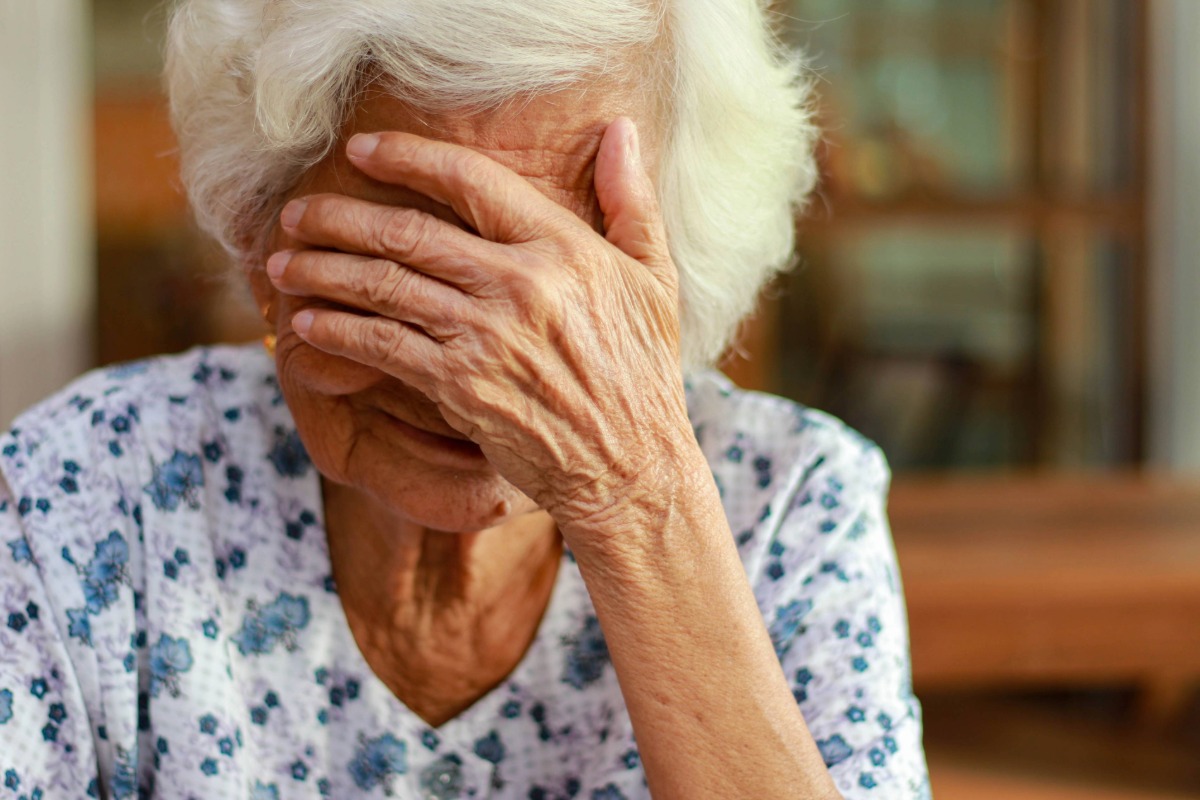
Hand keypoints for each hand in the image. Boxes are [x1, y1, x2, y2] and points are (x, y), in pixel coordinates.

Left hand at [267, 118, 698, 528]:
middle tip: (296, 212)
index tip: (362, 150)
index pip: (472, 181)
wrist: (630, 465)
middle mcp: (521, 284)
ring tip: (282, 262)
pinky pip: (383, 347)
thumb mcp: (654, 279)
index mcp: (564, 248)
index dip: (407, 158)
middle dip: (340, 217)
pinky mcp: (461, 386)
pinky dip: (338, 330)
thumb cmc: (643, 372)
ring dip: (323, 270)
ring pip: (385, 286)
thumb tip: (621, 130)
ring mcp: (487, 336)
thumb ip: (630, 202)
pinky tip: (308, 322)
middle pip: (409, 232)